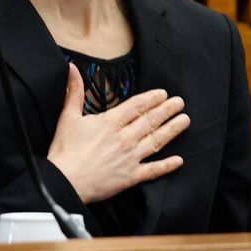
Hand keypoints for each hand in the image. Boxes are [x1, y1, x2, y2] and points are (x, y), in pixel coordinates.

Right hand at [45, 64, 187, 202]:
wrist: (65, 181)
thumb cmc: (65, 151)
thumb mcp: (68, 117)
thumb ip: (74, 92)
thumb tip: (72, 68)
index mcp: (110, 123)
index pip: (136, 106)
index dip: (151, 99)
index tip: (163, 93)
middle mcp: (125, 138)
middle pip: (150, 121)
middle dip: (167, 110)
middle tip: (180, 102)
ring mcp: (130, 157)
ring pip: (156, 141)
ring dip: (172, 130)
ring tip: (185, 120)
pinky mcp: (131, 176)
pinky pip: (153, 170)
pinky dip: (167, 165)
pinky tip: (179, 160)